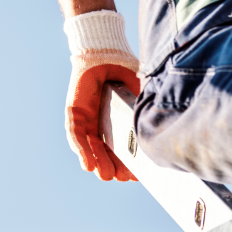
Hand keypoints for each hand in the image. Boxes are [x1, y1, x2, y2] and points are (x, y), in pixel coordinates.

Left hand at [65, 50, 140, 180]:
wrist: (105, 53)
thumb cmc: (122, 72)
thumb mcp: (137, 94)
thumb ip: (142, 111)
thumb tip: (158, 128)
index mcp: (115, 121)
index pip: (120, 146)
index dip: (127, 161)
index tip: (135, 175)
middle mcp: (99, 123)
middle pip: (105, 151)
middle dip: (114, 165)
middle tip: (124, 178)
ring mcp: (85, 119)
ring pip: (90, 147)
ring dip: (99, 163)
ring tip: (108, 176)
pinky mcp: (74, 113)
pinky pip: (76, 135)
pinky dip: (82, 150)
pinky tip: (88, 165)